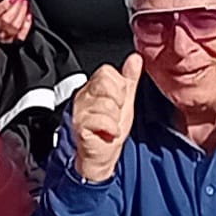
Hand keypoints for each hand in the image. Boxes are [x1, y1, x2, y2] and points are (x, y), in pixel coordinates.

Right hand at [0, 0, 31, 43]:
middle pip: (5, 20)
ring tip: (25, 4)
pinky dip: (26, 24)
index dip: (6, 4)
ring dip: (22, 13)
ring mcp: (4, 37)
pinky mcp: (14, 42)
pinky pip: (21, 34)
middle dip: (15, 8)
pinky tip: (28, 16)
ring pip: (14, 26)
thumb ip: (1, 4)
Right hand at [71, 53, 141, 182]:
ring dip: (114, 119)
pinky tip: (108, 133)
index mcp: (94, 87)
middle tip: (115, 114)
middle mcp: (83, 96)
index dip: (119, 87)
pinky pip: (101, 119)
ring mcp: (79, 111)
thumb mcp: (125, 101)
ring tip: (110, 126)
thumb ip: (129, 78)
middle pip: (104, 82)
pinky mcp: (79, 126)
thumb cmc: (110, 130)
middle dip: (117, 101)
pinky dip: (110, 129)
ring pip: (106, 103)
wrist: (101, 156)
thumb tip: (135, 58)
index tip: (120, 102)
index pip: (106, 71)